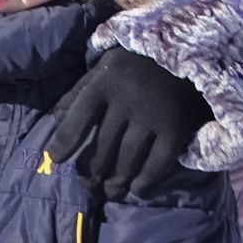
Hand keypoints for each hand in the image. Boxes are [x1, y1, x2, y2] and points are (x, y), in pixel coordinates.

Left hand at [50, 45, 213, 196]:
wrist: (188, 50)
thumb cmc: (136, 62)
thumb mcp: (103, 66)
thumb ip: (78, 91)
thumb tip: (54, 119)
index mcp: (104, 81)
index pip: (78, 116)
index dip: (65, 141)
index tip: (55, 160)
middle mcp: (127, 98)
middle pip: (104, 143)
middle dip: (93, 169)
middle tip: (88, 186)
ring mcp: (153, 114)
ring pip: (129, 156)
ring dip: (117, 179)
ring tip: (110, 192)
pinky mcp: (177, 127)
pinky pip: (160, 160)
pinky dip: (148, 179)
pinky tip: (138, 189)